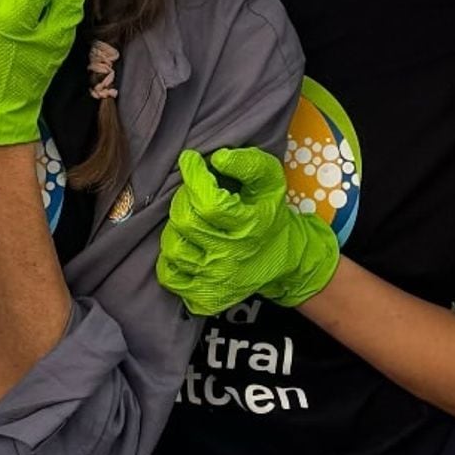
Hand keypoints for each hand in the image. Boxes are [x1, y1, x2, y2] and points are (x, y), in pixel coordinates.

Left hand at [156, 148, 339, 314]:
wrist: (285, 260)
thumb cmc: (270, 215)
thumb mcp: (271, 182)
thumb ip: (249, 163)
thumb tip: (218, 158)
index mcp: (250, 226)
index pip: (209, 203)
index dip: (194, 177)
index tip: (191, 161)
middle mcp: (232, 256)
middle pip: (185, 222)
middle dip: (184, 198)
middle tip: (194, 193)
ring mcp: (216, 280)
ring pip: (173, 248)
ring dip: (176, 228)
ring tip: (192, 220)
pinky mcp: (205, 297)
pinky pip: (170, 276)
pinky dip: (172, 259)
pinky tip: (189, 246)